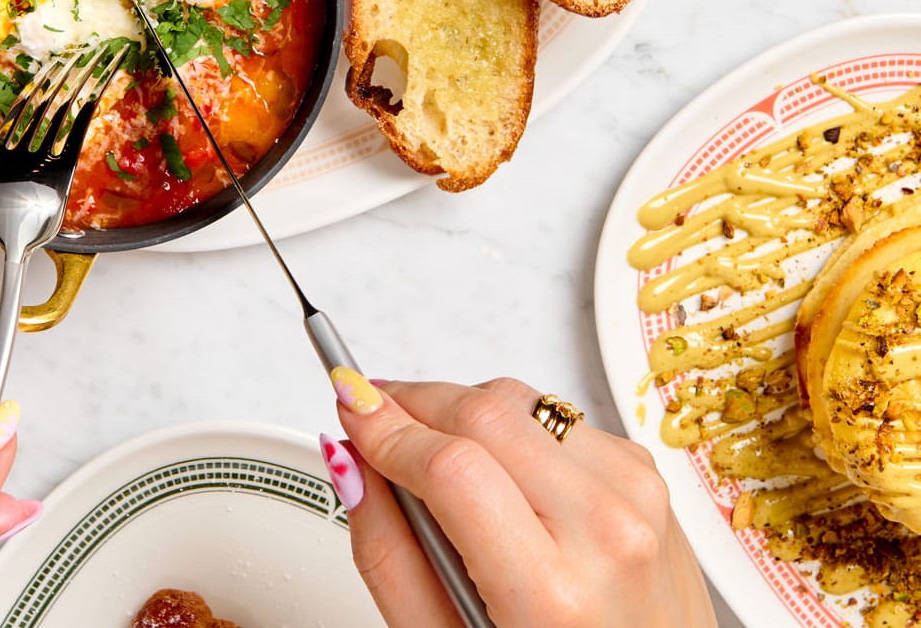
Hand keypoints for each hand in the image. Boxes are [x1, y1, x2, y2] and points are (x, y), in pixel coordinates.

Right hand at [321, 373, 715, 627]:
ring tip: (443, 462)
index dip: (386, 426)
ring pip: (516, 399)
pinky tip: (507, 478)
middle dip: (414, 404)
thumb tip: (350, 460)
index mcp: (553, 595)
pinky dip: (513, 429)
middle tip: (376, 419)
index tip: (349, 403)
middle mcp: (606, 531)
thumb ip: (387, 556)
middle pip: (483, 413)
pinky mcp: (645, 468)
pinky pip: (554, 414)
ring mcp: (634, 493)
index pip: (451, 468)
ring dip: (462, 412)